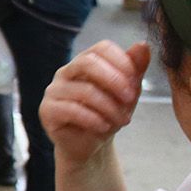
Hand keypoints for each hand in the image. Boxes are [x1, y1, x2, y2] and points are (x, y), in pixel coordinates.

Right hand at [42, 41, 151, 165]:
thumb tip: (143, 45)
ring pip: (84, 90)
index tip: (136, 80)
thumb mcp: (128, 92)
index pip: (102, 48)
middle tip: (130, 98)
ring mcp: (54, 90)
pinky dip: (93, 119)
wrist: (91, 145)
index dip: (122, 61)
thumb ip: (135, 69)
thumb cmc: (108, 114)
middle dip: (114, 80)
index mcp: (85, 62)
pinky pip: (72, 110)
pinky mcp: (47, 110)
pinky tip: (104, 127)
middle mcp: (66, 72)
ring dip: (109, 107)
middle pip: (87, 62)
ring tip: (122, 121)